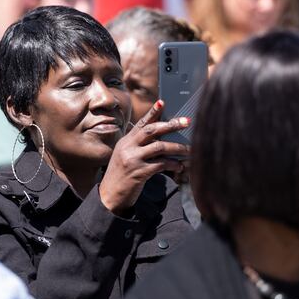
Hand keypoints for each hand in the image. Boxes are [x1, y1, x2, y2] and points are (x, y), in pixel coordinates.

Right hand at [99, 100, 189, 214]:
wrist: (109, 196)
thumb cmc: (121, 176)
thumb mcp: (126, 156)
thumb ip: (139, 146)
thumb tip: (161, 138)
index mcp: (125, 141)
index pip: (141, 123)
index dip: (153, 112)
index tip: (162, 102)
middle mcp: (128, 147)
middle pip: (152, 130)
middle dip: (171, 125)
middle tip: (187, 122)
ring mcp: (133, 159)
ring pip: (160, 147)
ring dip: (177, 147)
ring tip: (189, 149)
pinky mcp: (139, 172)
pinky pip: (161, 164)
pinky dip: (173, 164)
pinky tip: (180, 166)